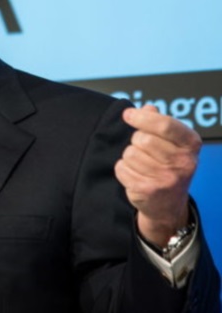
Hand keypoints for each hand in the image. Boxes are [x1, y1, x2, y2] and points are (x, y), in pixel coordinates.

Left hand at [115, 105, 200, 247]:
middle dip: (137, 141)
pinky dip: (123, 169)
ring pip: (130, 153)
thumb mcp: (172, 141)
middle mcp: (182, 162)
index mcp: (191, 144)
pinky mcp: (147, 190)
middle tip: (144, 150)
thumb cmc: (168, 164)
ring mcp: (166, 178)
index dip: (143, 118)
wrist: (168, 203)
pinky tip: (136, 175)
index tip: (128, 114)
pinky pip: (121, 168)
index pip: (165, 125)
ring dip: (130, 156)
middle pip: (142, 139)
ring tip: (142, 164)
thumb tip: (147, 108)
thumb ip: (159, 122)